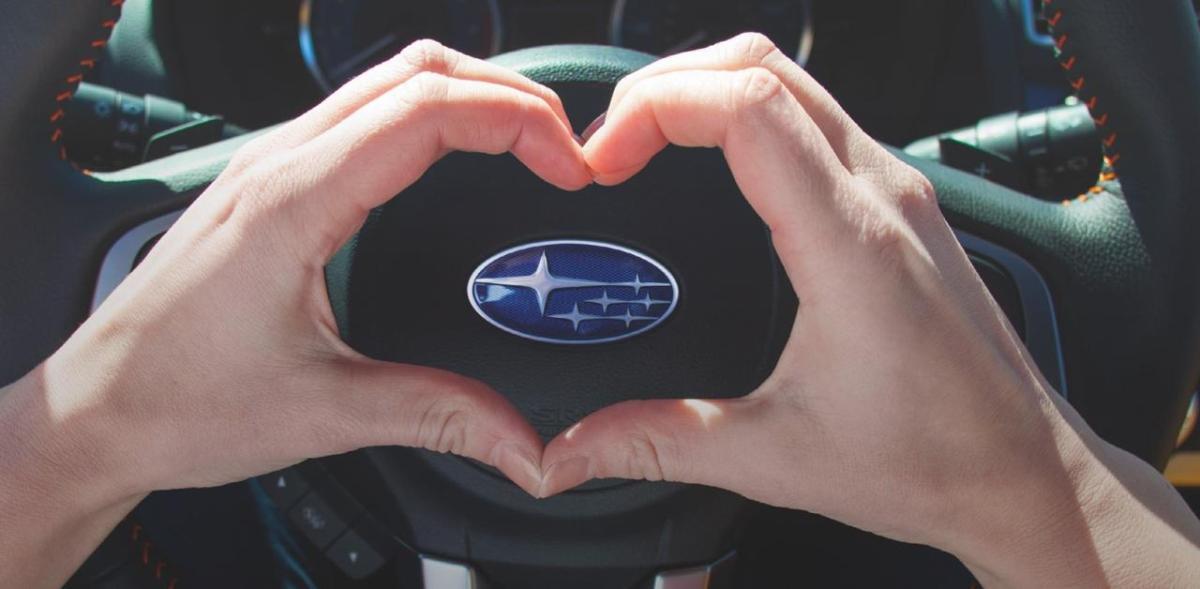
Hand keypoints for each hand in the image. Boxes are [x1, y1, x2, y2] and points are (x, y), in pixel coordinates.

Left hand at [33, 40, 590, 498]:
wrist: (93, 414)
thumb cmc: (175, 401)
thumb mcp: (325, 412)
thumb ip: (437, 415)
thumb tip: (520, 437)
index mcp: (293, 201)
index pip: (427, 110)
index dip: (516, 122)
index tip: (569, 166)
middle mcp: (278, 164)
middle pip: (415, 71)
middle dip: (507, 95)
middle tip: (565, 148)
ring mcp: (270, 166)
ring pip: (386, 79)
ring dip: (469, 96)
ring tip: (527, 143)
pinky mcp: (270, 185)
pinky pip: (361, 112)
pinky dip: (429, 115)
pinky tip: (456, 157)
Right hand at [539, 33, 1199, 583]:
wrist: (1025, 473)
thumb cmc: (935, 459)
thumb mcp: (774, 458)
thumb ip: (659, 443)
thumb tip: (576, 448)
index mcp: (850, 244)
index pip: (748, 105)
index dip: (656, 106)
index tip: (606, 158)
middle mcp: (880, 196)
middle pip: (765, 66)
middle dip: (668, 85)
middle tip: (613, 143)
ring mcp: (896, 193)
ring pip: (794, 80)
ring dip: (709, 90)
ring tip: (649, 142)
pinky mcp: (898, 206)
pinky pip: (816, 117)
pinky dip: (747, 115)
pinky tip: (714, 166)